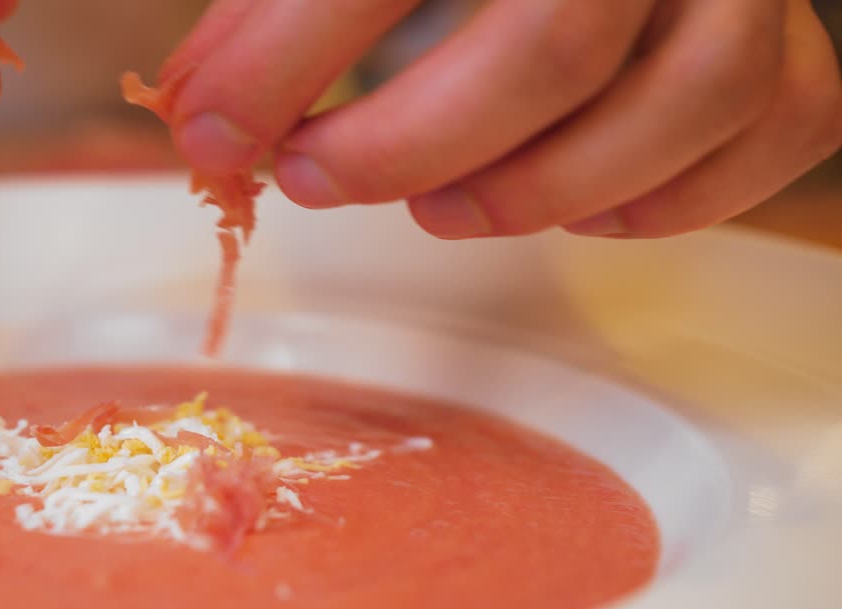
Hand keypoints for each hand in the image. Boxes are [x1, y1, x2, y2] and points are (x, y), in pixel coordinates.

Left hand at [165, 0, 841, 237]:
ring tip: (441, 211)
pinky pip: (777, 123)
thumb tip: (202, 118)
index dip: (283, 62)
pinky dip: (672, 198)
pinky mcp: (791, 35)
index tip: (214, 137)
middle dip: (408, 145)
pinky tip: (581, 208)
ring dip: (543, 188)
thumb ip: (274, 10)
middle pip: (554, 47)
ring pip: (691, 96)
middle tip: (315, 180)